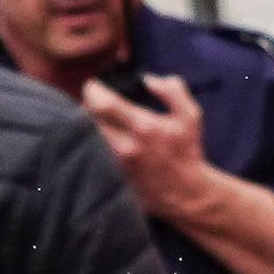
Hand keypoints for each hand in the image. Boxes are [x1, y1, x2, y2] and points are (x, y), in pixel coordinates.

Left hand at [77, 68, 220, 209]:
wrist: (184, 193)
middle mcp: (125, 146)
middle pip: (87, 119)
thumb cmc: (186, 152)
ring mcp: (115, 164)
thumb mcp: (190, 116)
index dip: (92, 90)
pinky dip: (86, 143)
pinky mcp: (111, 177)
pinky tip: (93, 137)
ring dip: (84, 125)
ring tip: (90, 118)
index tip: (92, 85)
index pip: (103, 103)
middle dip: (85, 106)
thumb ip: (173, 90)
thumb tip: (147, 79)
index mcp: (143, 126)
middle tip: (89, 101)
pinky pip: (89, 155)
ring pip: (85, 138)